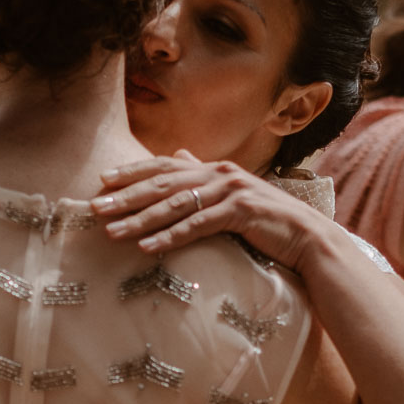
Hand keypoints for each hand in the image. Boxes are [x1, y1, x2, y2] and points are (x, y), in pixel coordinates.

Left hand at [92, 152, 332, 269]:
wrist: (308, 238)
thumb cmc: (267, 221)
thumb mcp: (232, 194)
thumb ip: (204, 175)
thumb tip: (178, 156)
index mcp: (214, 168)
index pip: (164, 166)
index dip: (132, 172)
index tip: (102, 181)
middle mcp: (220, 173)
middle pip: (163, 184)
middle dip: (126, 196)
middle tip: (94, 208)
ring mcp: (231, 191)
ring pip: (175, 205)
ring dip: (140, 219)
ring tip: (112, 232)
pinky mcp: (241, 212)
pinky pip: (197, 226)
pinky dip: (170, 237)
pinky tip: (147, 247)